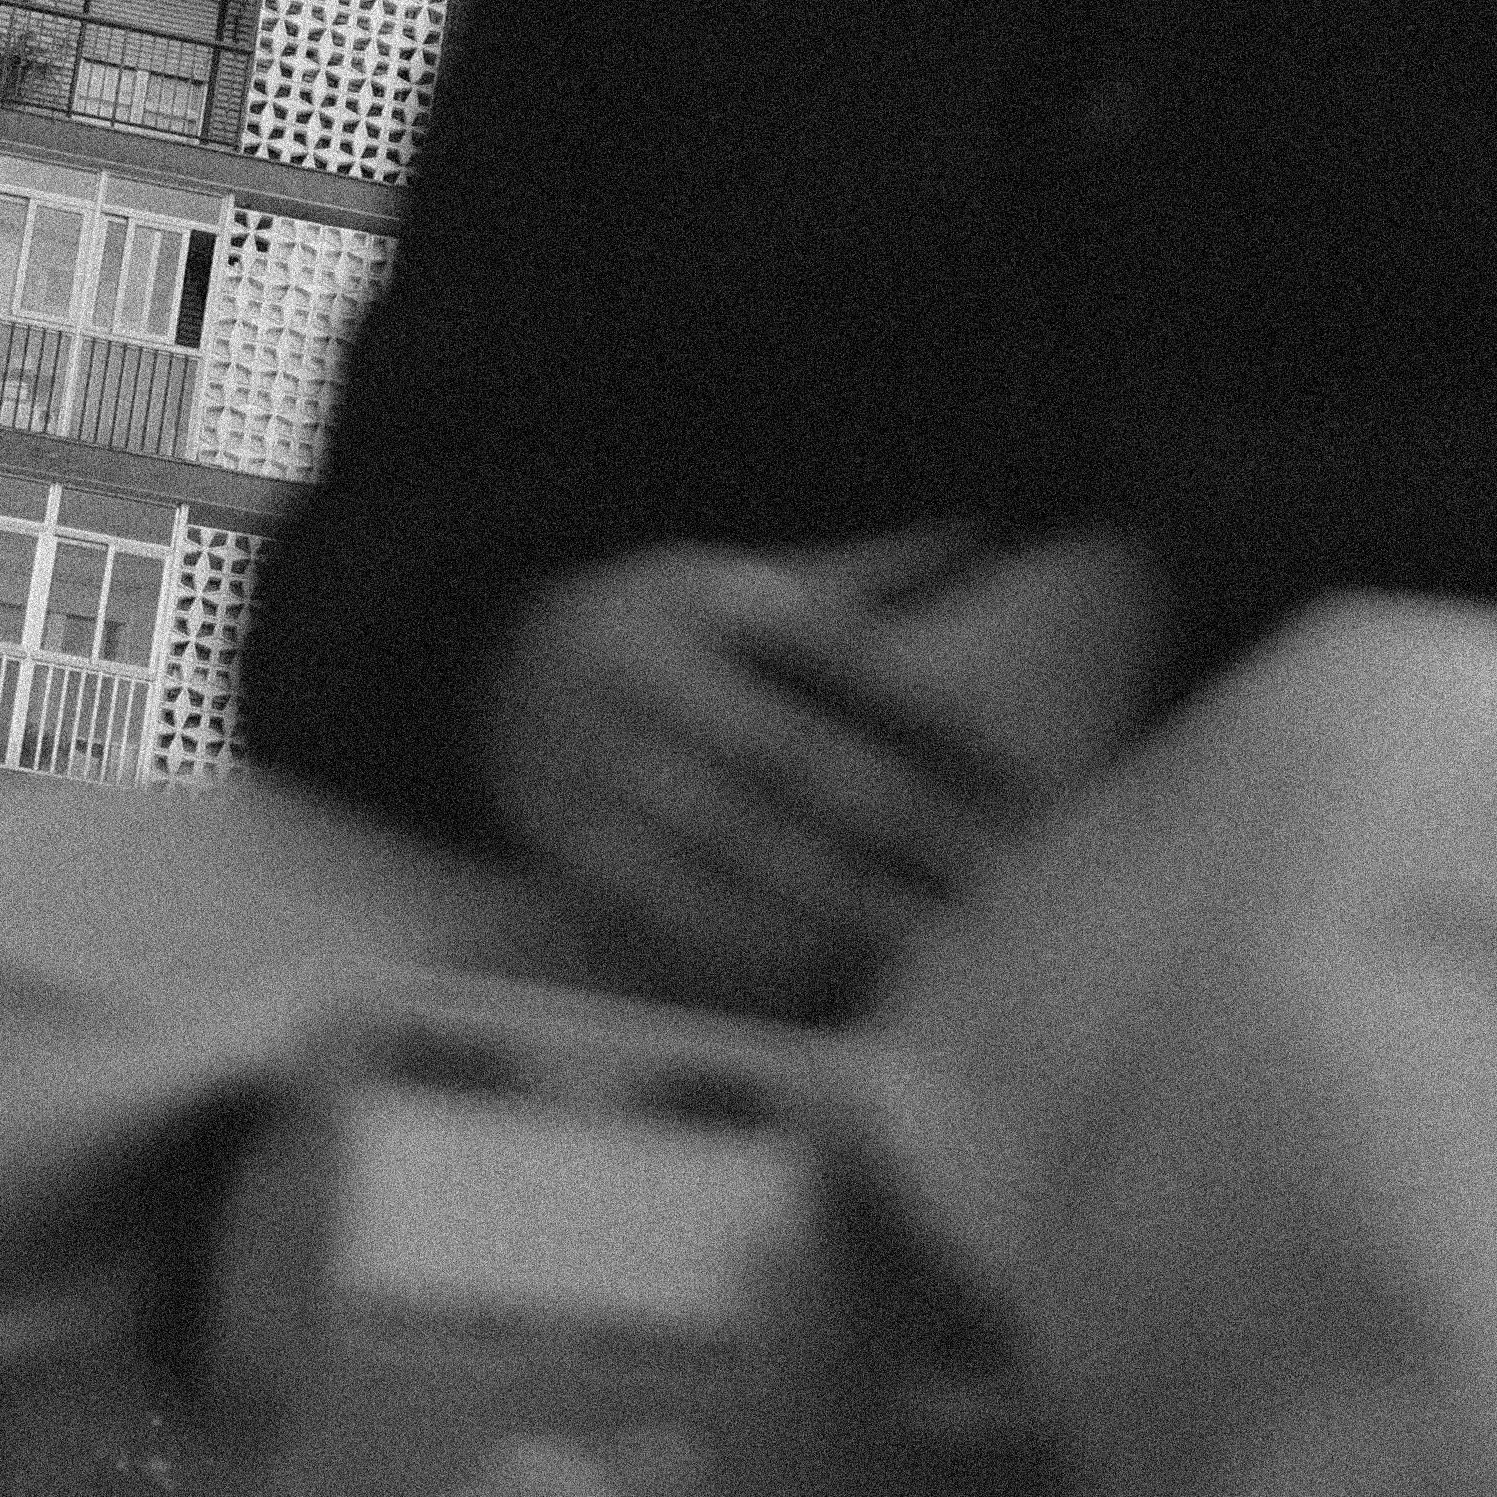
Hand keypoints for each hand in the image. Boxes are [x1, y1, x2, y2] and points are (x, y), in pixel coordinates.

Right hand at [481, 546, 1039, 1021]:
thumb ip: (856, 570)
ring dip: (839, 902)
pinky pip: (664, 906)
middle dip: (900, 830)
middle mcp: (648, 681)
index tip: (1014, 769)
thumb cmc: (653, 621)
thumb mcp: (734, 570)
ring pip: (734, 846)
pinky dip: (748, 941)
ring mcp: (600, 767)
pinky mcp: (568, 844)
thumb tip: (978, 528)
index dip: (929, 716)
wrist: (483, 667)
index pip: (838, 659)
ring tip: (929, 940)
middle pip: (792, 765)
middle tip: (990, 882)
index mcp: (702, 599)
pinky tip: (822, 968)